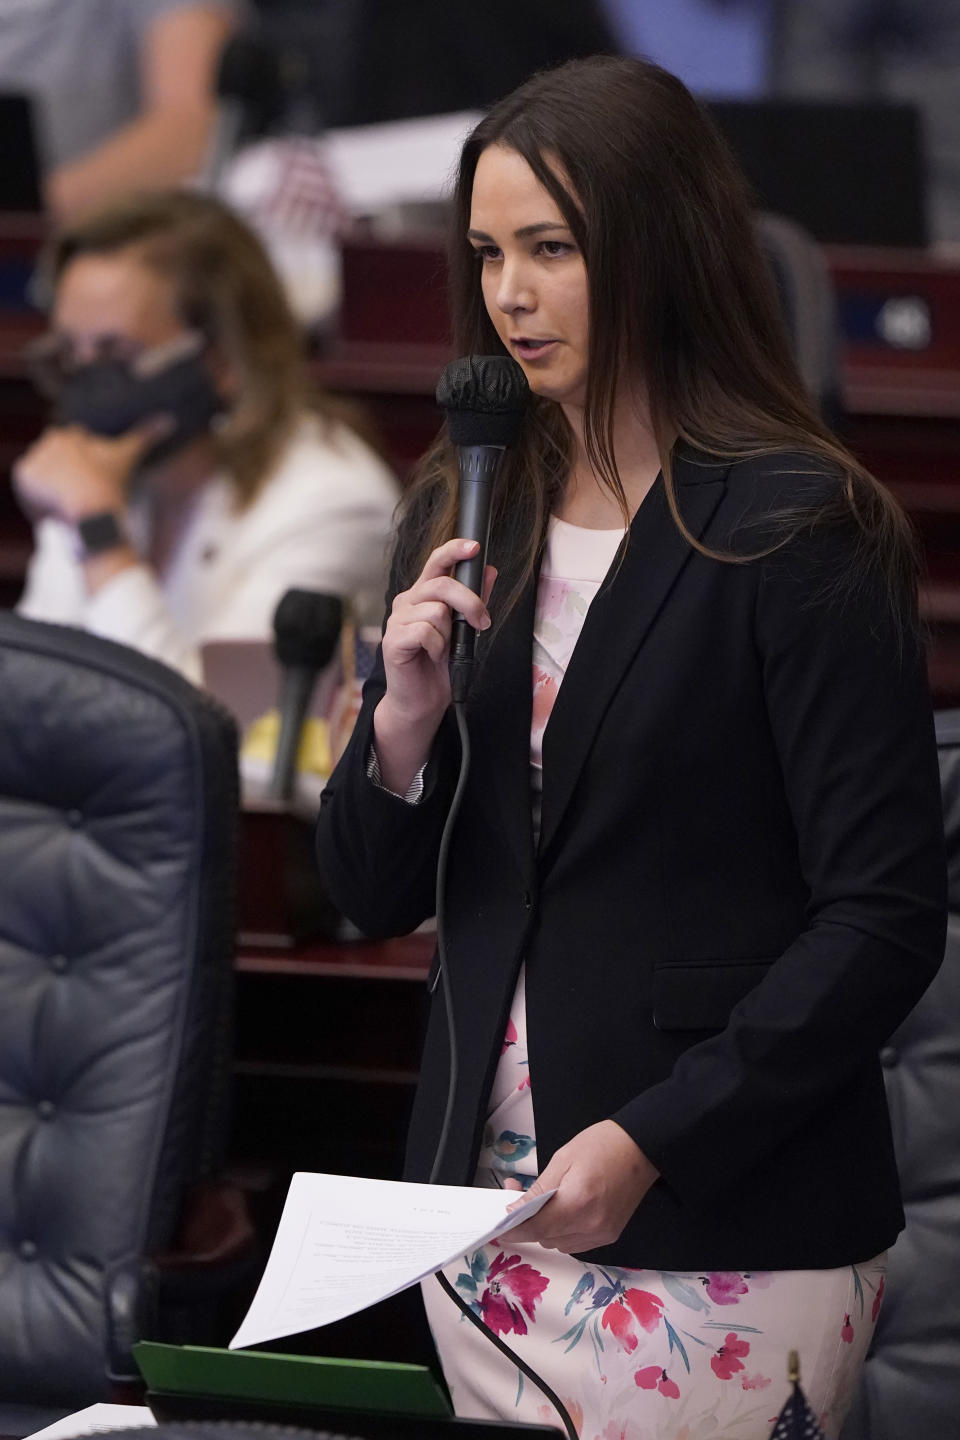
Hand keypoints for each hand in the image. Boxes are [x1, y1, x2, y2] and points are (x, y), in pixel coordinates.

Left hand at [13, 419, 169, 524]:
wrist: (89, 511)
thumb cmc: (110, 484)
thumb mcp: (128, 456)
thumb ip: (146, 434)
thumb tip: (170, 419)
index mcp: (69, 435)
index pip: (75, 450)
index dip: (86, 468)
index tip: (93, 482)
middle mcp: (46, 441)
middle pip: (58, 461)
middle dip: (68, 475)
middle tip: (83, 493)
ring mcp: (33, 458)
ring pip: (45, 474)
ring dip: (54, 485)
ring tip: (71, 500)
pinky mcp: (23, 476)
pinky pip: (29, 486)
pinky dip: (38, 495)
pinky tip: (56, 504)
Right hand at [373, 538, 496, 792]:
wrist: (423, 700)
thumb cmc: (440, 665)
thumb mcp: (464, 629)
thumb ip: (475, 599)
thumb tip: (490, 571)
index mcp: (422, 595)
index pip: (435, 562)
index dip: (453, 550)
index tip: (474, 546)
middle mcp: (407, 602)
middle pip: (441, 584)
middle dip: (469, 601)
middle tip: (482, 622)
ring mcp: (397, 620)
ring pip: (435, 610)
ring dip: (449, 634)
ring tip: (444, 649)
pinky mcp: (393, 640)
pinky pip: (425, 632)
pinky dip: (438, 647)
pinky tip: (433, 656)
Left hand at [502, 1121, 659, 1253]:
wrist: (642, 1147)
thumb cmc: (602, 1145)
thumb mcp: (563, 1159)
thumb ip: (538, 1190)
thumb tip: (514, 1211)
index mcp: (578, 1203)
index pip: (536, 1228)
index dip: (513, 1230)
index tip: (498, 1228)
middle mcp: (592, 1225)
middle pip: (546, 1238)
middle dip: (529, 1222)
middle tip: (519, 1197)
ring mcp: (603, 1233)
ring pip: (559, 1244)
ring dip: (546, 1228)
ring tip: (543, 1202)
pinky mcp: (610, 1235)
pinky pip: (576, 1243)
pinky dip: (563, 1232)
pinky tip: (563, 1211)